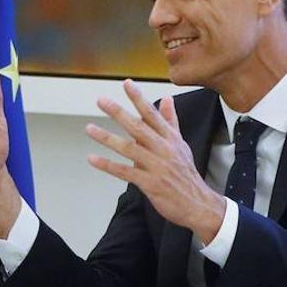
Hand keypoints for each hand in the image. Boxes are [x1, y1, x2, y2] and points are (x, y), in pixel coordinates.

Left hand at [86, 80, 226, 241]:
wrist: (197, 203)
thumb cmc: (185, 172)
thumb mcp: (181, 144)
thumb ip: (171, 121)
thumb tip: (167, 98)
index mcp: (170, 138)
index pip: (152, 114)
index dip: (139, 98)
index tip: (127, 83)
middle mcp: (164, 149)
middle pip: (138, 127)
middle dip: (118, 112)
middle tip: (101, 100)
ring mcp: (157, 166)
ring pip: (129, 148)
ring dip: (107, 138)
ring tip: (89, 128)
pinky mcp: (150, 183)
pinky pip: (125, 172)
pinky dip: (108, 165)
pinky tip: (92, 159)